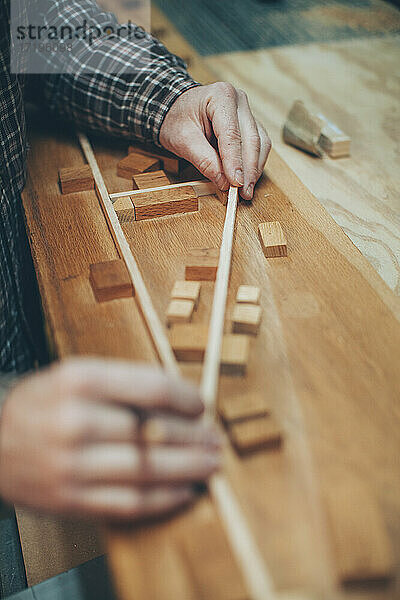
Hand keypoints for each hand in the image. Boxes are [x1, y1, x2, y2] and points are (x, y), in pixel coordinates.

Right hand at [0, 359, 219, 519]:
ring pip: (147, 470)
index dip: (186, 398)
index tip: (201, 405)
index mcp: (79, 381)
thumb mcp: (76, 374)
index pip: (152, 388)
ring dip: (188, 470)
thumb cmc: (42, 404)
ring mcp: (71, 465)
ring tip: (210, 466)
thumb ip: (125, 383)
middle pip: (154, 432)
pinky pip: (129, 503)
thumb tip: (181, 401)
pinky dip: (164, 500)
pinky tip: (184, 492)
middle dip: (195, 438)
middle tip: (215, 439)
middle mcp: (75, 421)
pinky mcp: (69, 500)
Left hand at [160, 82, 270, 200]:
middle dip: (248, 169)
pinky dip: (254, 165)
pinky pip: (259, 146)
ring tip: (246, 191)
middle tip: (243, 193)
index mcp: (221, 96)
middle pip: (251, 139)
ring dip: (254, 170)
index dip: (235, 161)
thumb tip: (224, 182)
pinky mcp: (250, 125)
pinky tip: (247, 179)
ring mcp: (247, 112)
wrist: (176, 109)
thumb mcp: (183, 140)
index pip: (232, 134)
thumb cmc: (177, 119)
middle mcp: (239, 101)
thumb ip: (204, 160)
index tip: (236, 183)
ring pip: (260, 144)